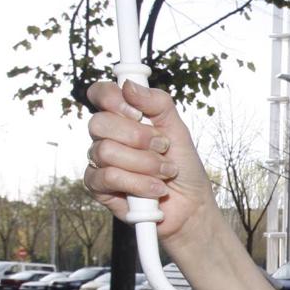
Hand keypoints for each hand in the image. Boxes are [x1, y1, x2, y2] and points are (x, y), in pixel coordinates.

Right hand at [83, 80, 217, 249]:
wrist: (191, 204)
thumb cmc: (183, 166)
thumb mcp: (177, 129)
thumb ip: (157, 103)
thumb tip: (129, 84)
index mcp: (123, 117)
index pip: (101, 94)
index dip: (112, 98)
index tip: (135, 111)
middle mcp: (107, 137)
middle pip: (99, 123)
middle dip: (138, 137)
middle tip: (163, 148)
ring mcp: (100, 162)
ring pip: (106, 152)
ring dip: (145, 164)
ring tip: (165, 172)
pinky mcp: (99, 187)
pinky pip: (108, 177)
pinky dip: (138, 184)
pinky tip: (155, 189)